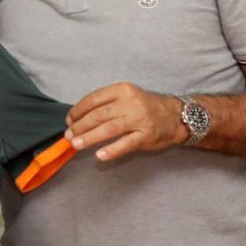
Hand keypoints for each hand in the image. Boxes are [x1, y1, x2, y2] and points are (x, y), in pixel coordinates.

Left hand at [64, 82, 186, 160]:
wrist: (177, 116)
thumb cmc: (147, 107)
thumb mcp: (128, 97)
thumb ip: (108, 104)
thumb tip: (80, 117)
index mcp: (123, 90)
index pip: (94, 99)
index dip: (78, 110)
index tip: (69, 120)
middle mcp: (130, 103)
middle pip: (99, 114)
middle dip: (80, 126)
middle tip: (69, 135)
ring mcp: (139, 119)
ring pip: (109, 128)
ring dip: (90, 137)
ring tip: (76, 144)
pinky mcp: (147, 135)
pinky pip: (126, 144)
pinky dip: (112, 150)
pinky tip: (99, 155)